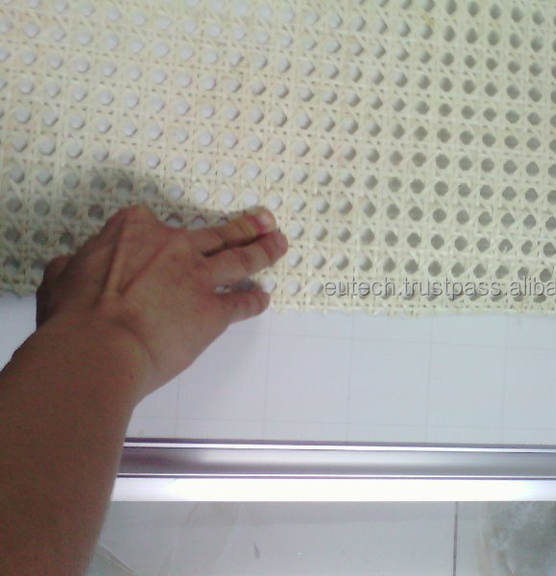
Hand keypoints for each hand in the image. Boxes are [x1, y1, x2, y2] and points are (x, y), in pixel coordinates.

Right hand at [35, 205, 286, 398]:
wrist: (100, 347)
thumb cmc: (73, 317)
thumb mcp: (59, 279)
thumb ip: (73, 268)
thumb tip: (69, 268)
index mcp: (133, 231)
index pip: (150, 221)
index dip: (156, 232)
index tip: (162, 237)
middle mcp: (173, 246)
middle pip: (215, 232)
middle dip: (244, 225)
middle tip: (265, 219)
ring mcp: (198, 277)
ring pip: (241, 257)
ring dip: (264, 249)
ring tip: (279, 243)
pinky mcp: (214, 311)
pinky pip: (242, 304)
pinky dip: (255, 301)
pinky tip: (263, 299)